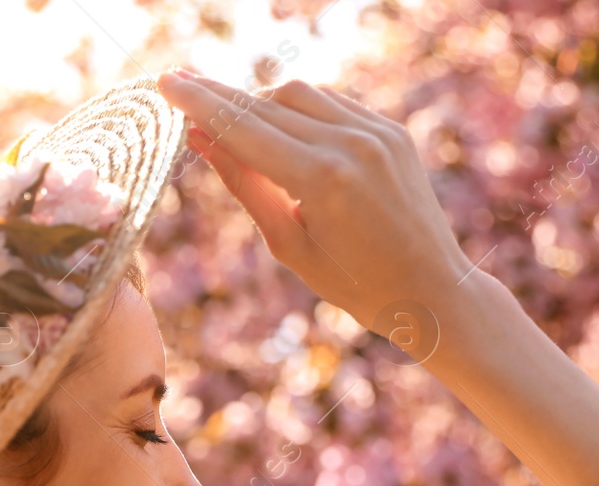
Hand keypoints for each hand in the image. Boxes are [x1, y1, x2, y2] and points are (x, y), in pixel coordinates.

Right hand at [156, 69, 475, 337]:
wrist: (432, 289)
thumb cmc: (354, 283)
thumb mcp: (287, 243)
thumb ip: (244, 185)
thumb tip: (199, 139)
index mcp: (323, 179)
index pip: (245, 128)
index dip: (201, 104)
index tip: (166, 84)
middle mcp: (352, 143)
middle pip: (267, 103)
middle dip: (221, 96)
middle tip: (178, 85)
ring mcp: (376, 132)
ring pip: (299, 93)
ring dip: (260, 103)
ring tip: (231, 121)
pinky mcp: (391, 130)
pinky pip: (332, 103)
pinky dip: (299, 109)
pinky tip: (279, 128)